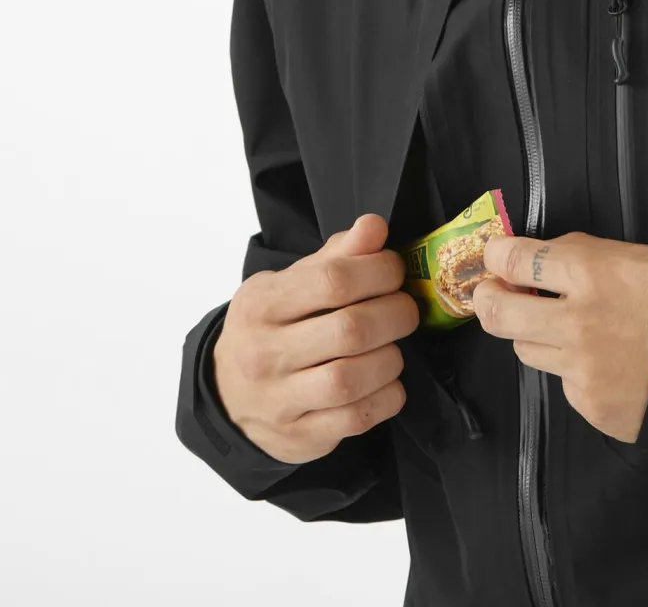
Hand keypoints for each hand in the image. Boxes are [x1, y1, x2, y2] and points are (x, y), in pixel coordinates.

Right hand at [212, 214, 420, 464]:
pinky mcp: (299, 436)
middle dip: (395, 315)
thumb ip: (335, 256)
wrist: (227, 394)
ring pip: (352, 379)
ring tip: (393, 347)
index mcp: (262, 304)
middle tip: (405, 309)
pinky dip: (386, 398)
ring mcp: (279, 400)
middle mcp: (264, 353)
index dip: (379, 271)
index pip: (333, 280)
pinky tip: (387, 382)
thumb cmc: (272, 327)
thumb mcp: (291, 283)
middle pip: (351, 330)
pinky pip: (356, 419)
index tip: (393, 271)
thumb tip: (374, 226)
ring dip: (390, 359)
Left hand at [473, 231, 647, 442]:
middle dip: (486, 299)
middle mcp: (577, 322)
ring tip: (564, 328)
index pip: (513, 260)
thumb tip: (529, 259)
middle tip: (491, 294)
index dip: (495, 254)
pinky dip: (572, 369)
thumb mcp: (628, 256)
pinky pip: (562, 381)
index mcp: (589, 273)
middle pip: (497, 313)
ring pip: (526, 349)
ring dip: (534, 335)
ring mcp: (581, 369)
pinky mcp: (590, 404)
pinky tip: (602, 362)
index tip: (494, 255)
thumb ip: (574, 255)